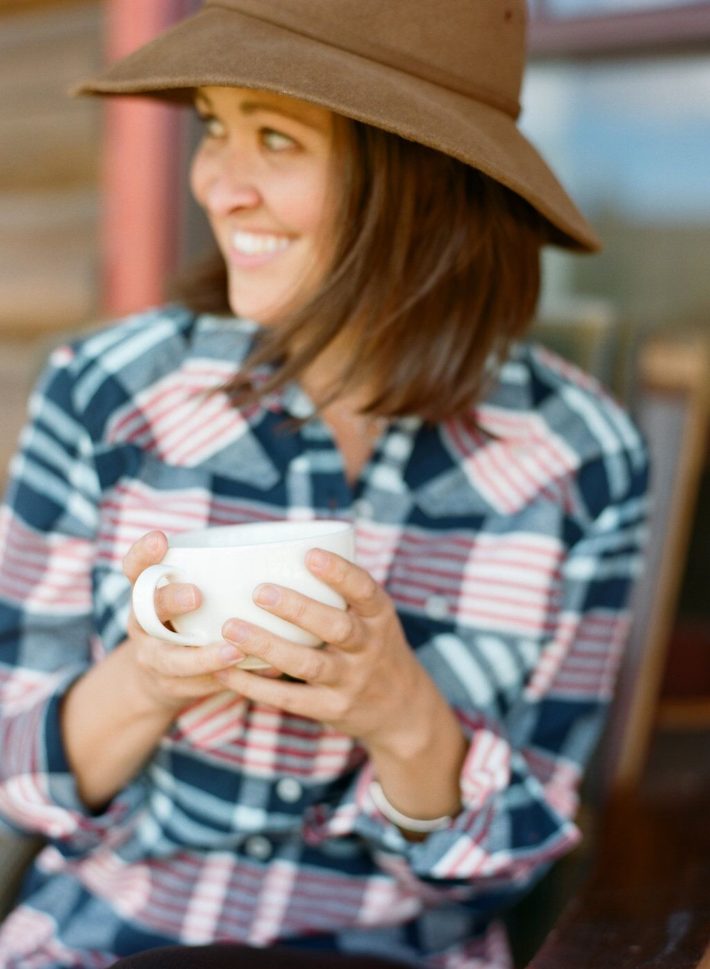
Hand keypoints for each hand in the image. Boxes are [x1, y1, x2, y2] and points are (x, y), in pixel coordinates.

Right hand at [121, 531, 247, 714]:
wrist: (159, 677)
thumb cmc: (187, 619)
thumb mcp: (186, 594)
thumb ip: (215, 575)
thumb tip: (285, 553)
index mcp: (146, 593)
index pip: (135, 568)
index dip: (143, 553)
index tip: (161, 538)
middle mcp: (143, 624)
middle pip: (148, 610)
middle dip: (170, 600)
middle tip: (196, 595)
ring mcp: (152, 657)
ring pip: (170, 659)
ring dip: (203, 656)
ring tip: (236, 651)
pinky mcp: (169, 686)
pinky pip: (194, 686)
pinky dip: (223, 681)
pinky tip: (253, 672)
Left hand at [214, 549, 442, 756]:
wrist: (402, 709)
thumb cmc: (372, 646)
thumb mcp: (372, 617)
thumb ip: (339, 591)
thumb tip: (281, 548)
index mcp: (379, 617)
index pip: (365, 590)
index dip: (340, 572)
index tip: (310, 555)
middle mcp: (368, 648)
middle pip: (335, 628)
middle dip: (297, 609)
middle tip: (259, 592)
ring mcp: (350, 681)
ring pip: (307, 664)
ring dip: (267, 646)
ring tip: (231, 628)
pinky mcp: (331, 709)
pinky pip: (290, 698)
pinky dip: (255, 686)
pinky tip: (225, 671)